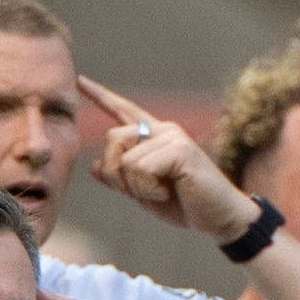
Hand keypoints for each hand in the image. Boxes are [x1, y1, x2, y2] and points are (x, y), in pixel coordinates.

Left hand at [75, 75, 248, 240]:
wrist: (220, 218)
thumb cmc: (185, 204)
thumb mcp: (145, 192)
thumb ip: (121, 178)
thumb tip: (93, 167)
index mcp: (154, 136)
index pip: (123, 110)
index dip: (101, 96)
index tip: (80, 81)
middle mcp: (163, 130)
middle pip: (113, 138)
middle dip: (115, 173)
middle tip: (140, 192)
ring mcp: (173, 137)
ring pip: (126, 160)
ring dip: (137, 187)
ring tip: (162, 192)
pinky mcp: (180, 150)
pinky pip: (141, 169)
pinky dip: (149, 189)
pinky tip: (169, 192)